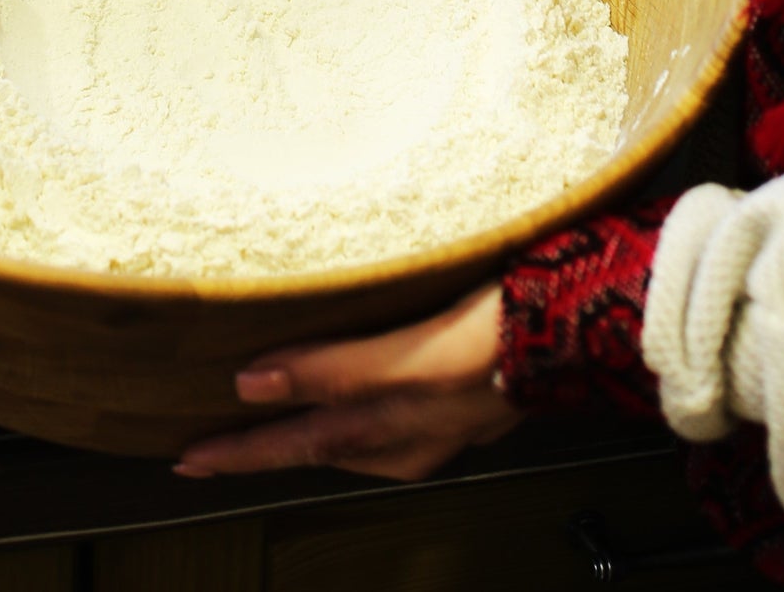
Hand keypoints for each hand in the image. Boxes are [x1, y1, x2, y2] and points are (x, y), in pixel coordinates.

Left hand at [174, 282, 519, 481]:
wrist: (594, 324)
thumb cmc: (511, 338)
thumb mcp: (415, 358)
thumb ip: (337, 371)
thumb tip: (255, 382)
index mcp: (398, 429)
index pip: (298, 445)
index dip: (243, 451)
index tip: (190, 460)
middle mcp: (415, 429)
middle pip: (321, 446)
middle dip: (264, 453)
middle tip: (207, 456)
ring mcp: (443, 411)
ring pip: (357, 433)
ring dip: (310, 432)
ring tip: (270, 424)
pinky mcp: (466, 380)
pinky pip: (391, 404)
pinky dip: (357, 404)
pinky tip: (360, 381)